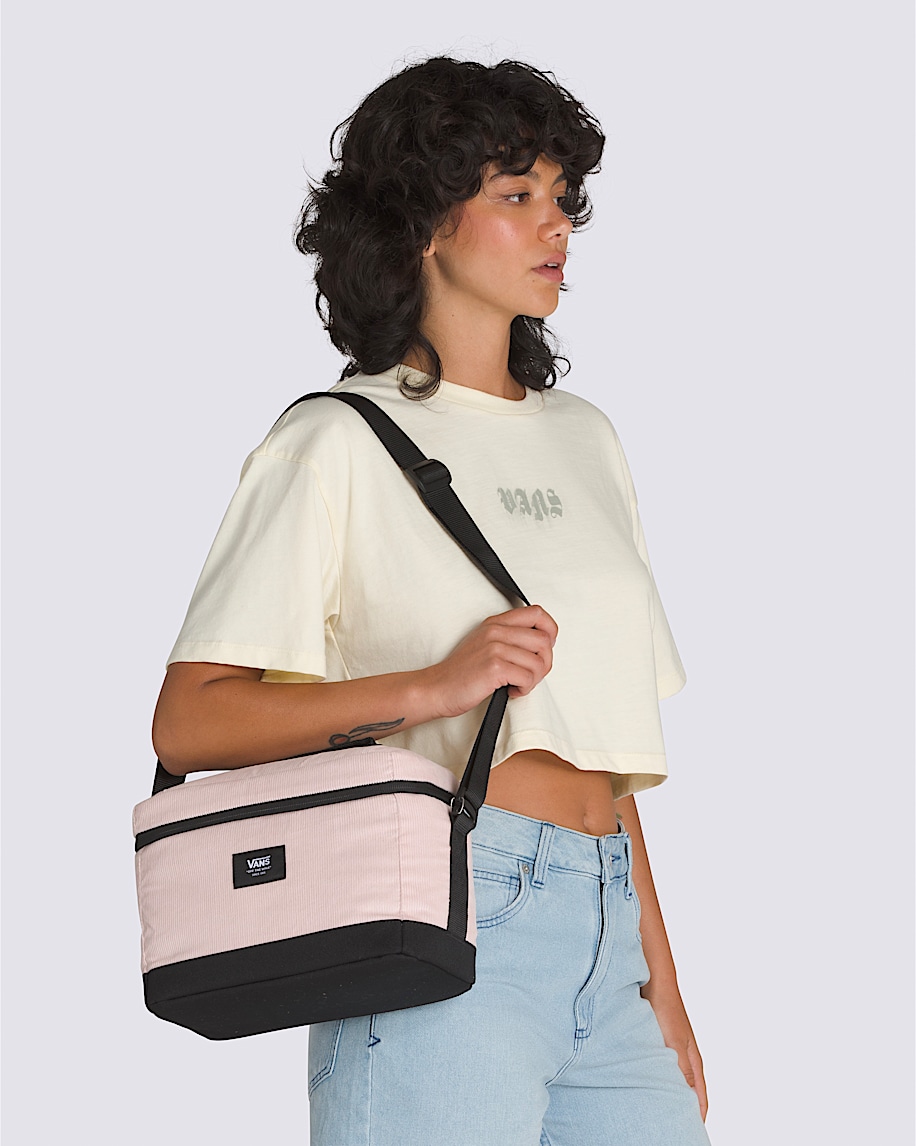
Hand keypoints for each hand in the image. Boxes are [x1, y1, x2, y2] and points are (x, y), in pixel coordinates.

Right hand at [423, 604, 557, 718]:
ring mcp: (495, 648)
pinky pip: (528, 677)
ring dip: (534, 679)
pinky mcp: (494, 667)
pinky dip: (524, 689)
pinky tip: (511, 689)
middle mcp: (496, 631)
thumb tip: (542, 645)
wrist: (438, 688)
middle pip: (544, 640)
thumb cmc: (462, 672)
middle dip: (544, 663)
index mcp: (496, 623)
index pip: (537, 613)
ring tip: (518, 683)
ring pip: (539, 662)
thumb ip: (510, 638)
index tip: (544, 648)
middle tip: (531, 674)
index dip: (550, 631)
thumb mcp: (485, 644)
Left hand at [643, 984, 708, 1120]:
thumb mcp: (674, 1043)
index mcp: (693, 1062)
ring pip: (673, 1080)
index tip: (692, 1134)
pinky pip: (660, 1068)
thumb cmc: (666, 1009)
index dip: (698, 1117)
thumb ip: (683, 1071)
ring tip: (658, 1112)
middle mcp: (685, 1058)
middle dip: (683, 1109)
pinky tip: (644, 1085)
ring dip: (668, 1094)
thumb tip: (691, 1099)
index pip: (700, 1099)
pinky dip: (656, 1079)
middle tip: (674, 1127)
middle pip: (688, 1092)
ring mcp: (672, 1050)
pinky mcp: (658, 1042)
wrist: (654, 981)